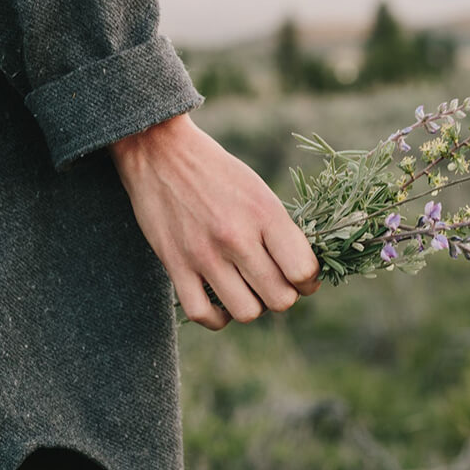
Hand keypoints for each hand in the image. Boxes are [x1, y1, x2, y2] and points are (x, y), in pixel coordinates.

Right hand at [107, 112, 321, 329]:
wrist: (160, 152)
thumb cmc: (217, 171)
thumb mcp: (258, 190)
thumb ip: (279, 230)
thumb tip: (302, 272)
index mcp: (264, 213)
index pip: (303, 271)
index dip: (309, 281)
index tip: (302, 278)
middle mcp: (236, 236)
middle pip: (280, 299)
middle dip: (284, 296)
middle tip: (274, 282)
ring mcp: (203, 254)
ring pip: (246, 313)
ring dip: (252, 306)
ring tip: (248, 289)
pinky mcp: (175, 264)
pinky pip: (203, 314)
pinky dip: (218, 317)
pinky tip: (221, 301)